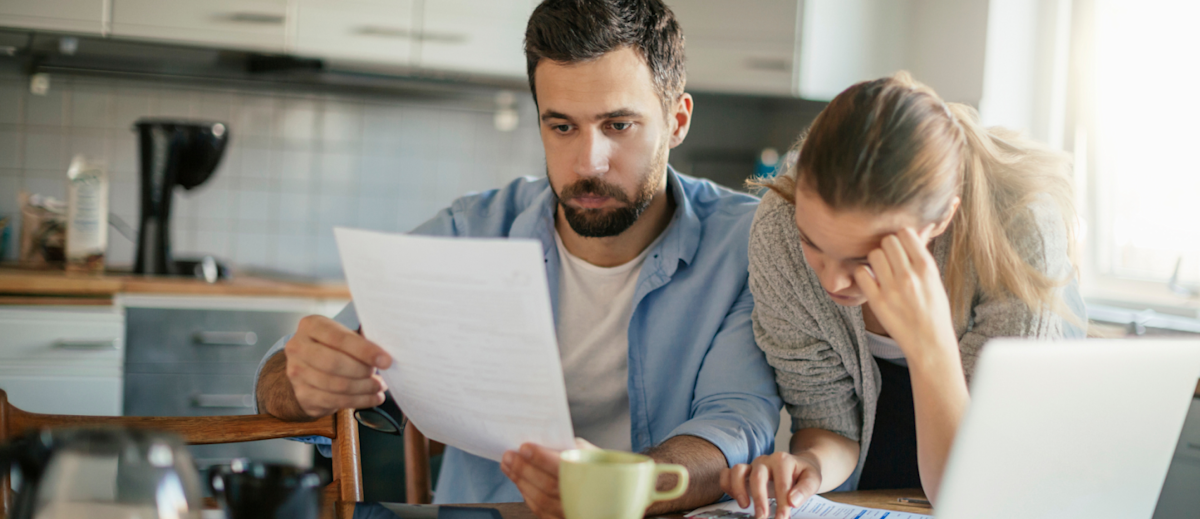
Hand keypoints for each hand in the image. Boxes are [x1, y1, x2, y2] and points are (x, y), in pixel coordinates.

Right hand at [283, 315, 392, 417]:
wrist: (306, 369)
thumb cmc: (332, 347)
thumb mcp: (342, 336)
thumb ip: (360, 341)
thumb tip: (384, 355)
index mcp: (311, 325)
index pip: (339, 338)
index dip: (364, 350)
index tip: (386, 360)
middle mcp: (298, 347)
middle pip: (334, 363)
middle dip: (362, 371)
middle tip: (380, 376)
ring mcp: (296, 372)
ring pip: (336, 385)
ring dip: (363, 388)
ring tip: (379, 387)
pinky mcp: (301, 394)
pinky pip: (334, 401)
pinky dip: (359, 401)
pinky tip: (373, 398)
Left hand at [500, 439, 596, 518]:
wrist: (617, 496)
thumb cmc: (603, 469)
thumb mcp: (592, 454)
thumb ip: (569, 448)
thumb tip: (539, 443)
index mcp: (594, 479)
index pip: (562, 469)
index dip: (541, 458)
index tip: (524, 447)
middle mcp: (584, 501)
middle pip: (547, 487)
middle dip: (524, 469)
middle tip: (509, 455)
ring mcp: (573, 514)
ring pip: (541, 501)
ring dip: (521, 482)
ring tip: (509, 465)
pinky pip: (541, 512)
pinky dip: (528, 495)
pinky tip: (520, 481)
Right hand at [720, 452, 821, 518]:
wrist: (797, 467)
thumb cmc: (803, 474)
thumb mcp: (812, 479)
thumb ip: (805, 489)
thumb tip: (793, 501)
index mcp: (782, 460)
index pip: (781, 482)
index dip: (781, 502)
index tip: (782, 518)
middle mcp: (765, 461)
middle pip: (757, 476)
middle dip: (759, 499)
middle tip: (763, 517)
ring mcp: (751, 465)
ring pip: (738, 470)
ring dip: (739, 490)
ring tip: (744, 506)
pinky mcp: (742, 472)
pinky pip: (727, 473)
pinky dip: (727, 485)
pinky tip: (735, 499)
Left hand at [853, 228, 957, 358]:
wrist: (929, 343)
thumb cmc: (934, 309)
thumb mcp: (935, 280)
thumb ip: (923, 254)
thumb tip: (923, 226)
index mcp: (927, 268)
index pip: (906, 233)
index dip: (901, 237)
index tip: (901, 246)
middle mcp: (909, 276)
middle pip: (888, 241)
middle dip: (887, 247)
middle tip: (890, 259)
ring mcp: (891, 289)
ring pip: (873, 255)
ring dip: (875, 260)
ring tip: (881, 270)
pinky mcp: (877, 301)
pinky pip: (861, 274)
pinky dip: (864, 275)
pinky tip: (871, 281)